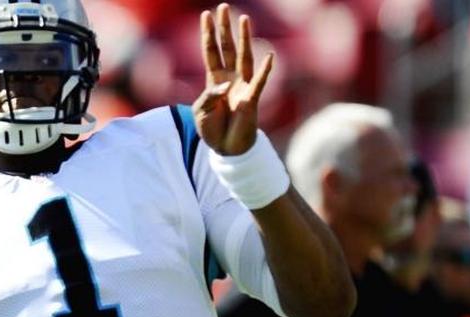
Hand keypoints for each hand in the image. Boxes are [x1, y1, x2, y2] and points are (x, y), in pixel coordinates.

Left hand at [193, 4, 273, 155]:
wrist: (226, 149)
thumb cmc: (211, 130)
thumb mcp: (199, 112)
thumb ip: (207, 97)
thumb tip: (223, 84)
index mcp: (214, 80)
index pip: (211, 52)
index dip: (208, 34)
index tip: (206, 15)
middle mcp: (230, 79)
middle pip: (227, 48)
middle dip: (225, 28)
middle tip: (223, 7)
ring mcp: (242, 87)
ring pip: (244, 57)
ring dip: (244, 39)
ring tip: (244, 19)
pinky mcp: (252, 100)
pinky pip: (260, 82)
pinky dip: (265, 70)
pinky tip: (270, 56)